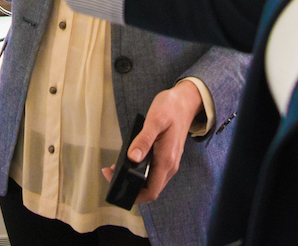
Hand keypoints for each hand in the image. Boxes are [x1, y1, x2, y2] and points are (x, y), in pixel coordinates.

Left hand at [102, 81, 203, 206]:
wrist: (186, 102)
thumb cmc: (171, 108)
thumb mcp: (155, 120)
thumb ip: (144, 140)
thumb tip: (132, 158)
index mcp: (166, 160)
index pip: (151, 191)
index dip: (134, 194)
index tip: (116, 183)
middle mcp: (169, 166)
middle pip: (150, 189)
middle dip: (130, 187)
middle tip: (110, 172)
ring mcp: (169, 162)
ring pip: (151, 181)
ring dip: (134, 180)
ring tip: (116, 167)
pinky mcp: (167, 157)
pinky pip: (153, 171)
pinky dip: (139, 171)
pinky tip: (129, 160)